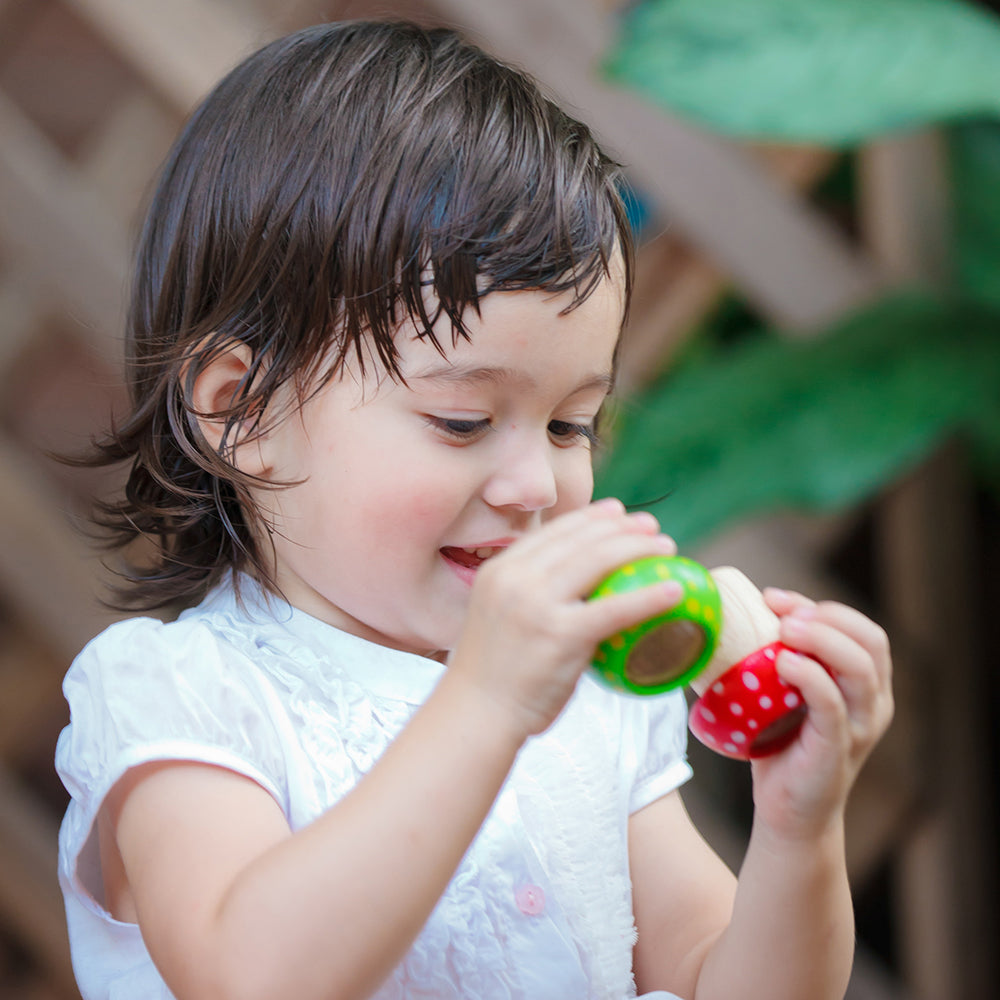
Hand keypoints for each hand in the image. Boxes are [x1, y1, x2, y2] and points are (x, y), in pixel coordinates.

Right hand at [447, 499, 681, 742]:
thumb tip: (575, 590)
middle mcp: (516, 578)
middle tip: (651, 527)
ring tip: (667, 549)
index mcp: (500, 571)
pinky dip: (649, 595)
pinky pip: (615, 608)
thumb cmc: (491, 678)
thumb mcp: (499, 618)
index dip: (590, 517)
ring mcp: (536, 604)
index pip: (553, 532)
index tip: (617, 511)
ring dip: (639, 549)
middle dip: (622, 526)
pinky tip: (673, 591)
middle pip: (580, 540)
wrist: (475, 716)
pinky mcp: (560, 634)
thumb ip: (529, 597)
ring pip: (598, 561)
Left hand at [748, 589, 893, 839]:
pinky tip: (781, 663)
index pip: (861, 629)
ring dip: (821, 638)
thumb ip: (775, 659)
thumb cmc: (779, 746)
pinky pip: (832, 702)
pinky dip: (809, 675)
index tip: (774, 599)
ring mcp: (860, 726)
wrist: (787, 814)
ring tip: (783, 630)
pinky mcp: (838, 747)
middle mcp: (874, 703)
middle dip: (825, 615)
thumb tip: (728, 616)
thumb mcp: (783, 694)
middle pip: (870, 640)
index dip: (823, 607)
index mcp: (866, 685)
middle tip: (780, 611)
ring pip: (860, 667)